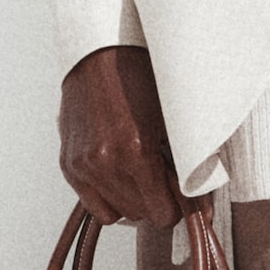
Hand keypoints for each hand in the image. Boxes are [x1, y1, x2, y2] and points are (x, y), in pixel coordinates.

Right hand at [58, 46, 180, 225]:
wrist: (102, 54)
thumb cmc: (142, 80)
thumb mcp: (174, 123)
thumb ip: (188, 171)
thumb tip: (201, 214)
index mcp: (135, 152)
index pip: (162, 214)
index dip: (177, 207)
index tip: (181, 194)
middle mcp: (104, 163)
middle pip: (141, 215)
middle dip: (156, 199)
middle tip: (161, 172)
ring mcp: (82, 166)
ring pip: (117, 213)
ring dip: (133, 199)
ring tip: (139, 171)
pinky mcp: (68, 164)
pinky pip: (93, 204)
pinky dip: (109, 196)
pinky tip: (119, 173)